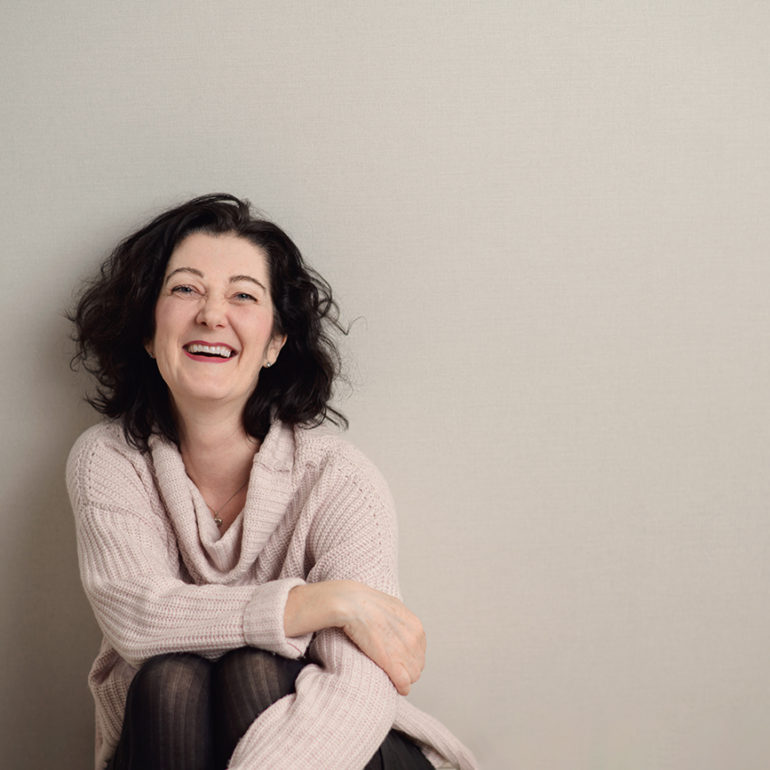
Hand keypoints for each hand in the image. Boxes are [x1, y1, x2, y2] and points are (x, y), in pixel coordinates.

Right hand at [332, 580, 425, 694]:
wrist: (353, 605)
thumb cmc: (366, 604)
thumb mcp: (392, 606)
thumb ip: (400, 620)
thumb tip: (397, 626)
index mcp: (416, 626)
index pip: (420, 651)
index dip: (408, 656)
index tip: (398, 658)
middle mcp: (415, 639)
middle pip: (418, 664)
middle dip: (407, 668)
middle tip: (393, 668)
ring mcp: (405, 652)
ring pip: (413, 676)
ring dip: (403, 678)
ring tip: (391, 675)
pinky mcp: (392, 664)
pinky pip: (404, 684)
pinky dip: (401, 688)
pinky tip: (396, 687)